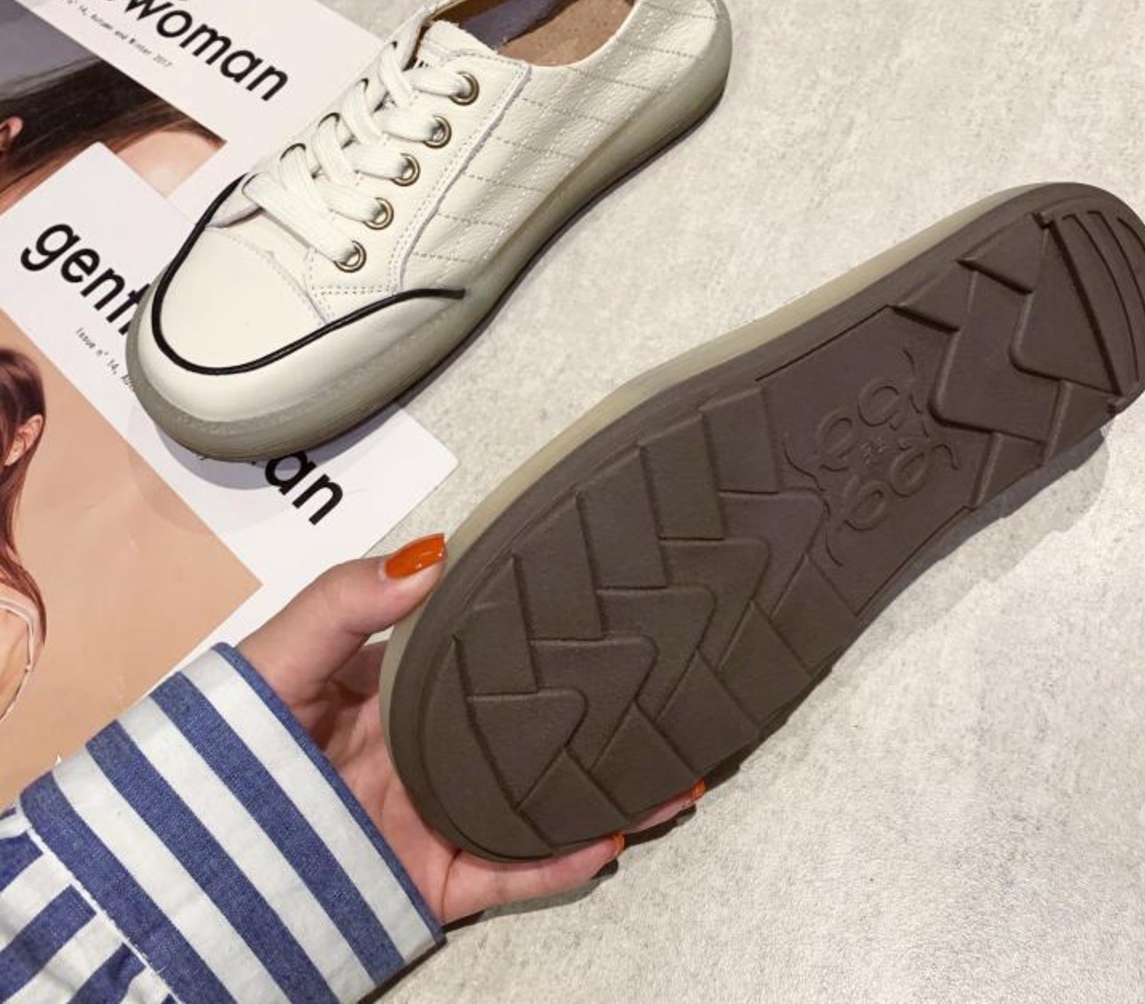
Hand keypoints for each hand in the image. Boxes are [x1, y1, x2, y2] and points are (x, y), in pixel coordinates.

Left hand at [239, 538, 700, 923]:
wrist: (189, 876)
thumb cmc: (225, 755)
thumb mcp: (280, 658)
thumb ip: (347, 603)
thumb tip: (434, 555)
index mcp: (394, 690)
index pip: (478, 648)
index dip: (532, 628)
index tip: (590, 602)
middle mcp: (428, 750)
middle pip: (525, 725)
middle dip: (589, 708)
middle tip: (654, 679)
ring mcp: (438, 815)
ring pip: (539, 796)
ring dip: (602, 784)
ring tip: (665, 763)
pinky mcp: (436, 879)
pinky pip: (514, 870)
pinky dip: (564, 859)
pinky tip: (613, 831)